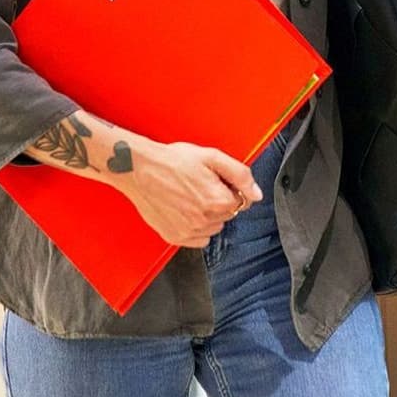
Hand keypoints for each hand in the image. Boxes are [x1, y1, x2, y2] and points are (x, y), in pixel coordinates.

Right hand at [117, 141, 260, 247]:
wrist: (139, 168)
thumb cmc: (172, 161)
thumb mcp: (212, 157)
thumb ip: (240, 175)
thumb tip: (256, 194)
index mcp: (218, 200)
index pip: (241, 201)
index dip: (229, 188)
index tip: (215, 180)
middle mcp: (205, 220)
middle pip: (227, 215)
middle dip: (218, 201)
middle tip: (199, 185)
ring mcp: (189, 231)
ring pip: (213, 227)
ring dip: (207, 215)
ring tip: (189, 196)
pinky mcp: (175, 237)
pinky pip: (198, 239)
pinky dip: (195, 228)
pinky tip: (184, 210)